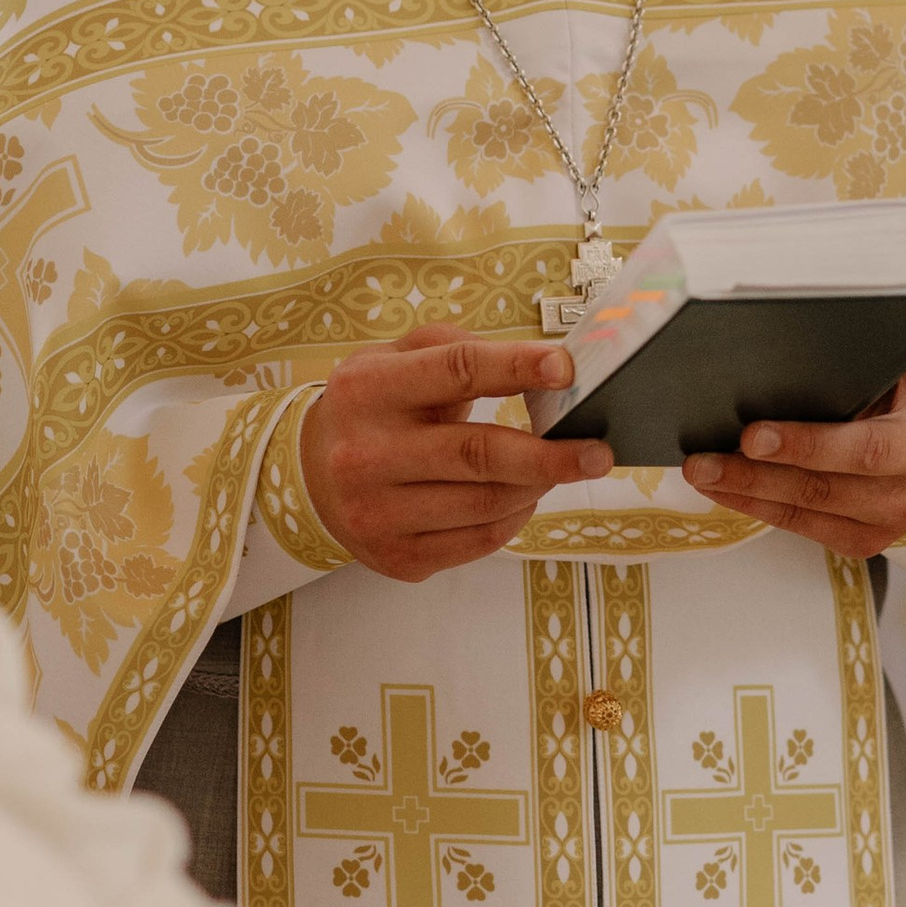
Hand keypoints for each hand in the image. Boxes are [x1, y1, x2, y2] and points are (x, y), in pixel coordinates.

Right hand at [298, 324, 611, 582]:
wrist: (309, 476)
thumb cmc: (372, 409)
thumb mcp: (394, 359)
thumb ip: (455, 349)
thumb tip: (539, 365)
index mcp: (367, 390)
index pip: (455, 372)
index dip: (516, 368)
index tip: (565, 368)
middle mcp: (366, 455)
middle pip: (477, 454)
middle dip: (549, 454)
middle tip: (596, 451)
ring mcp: (378, 514)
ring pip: (485, 504)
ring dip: (536, 486)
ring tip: (559, 469)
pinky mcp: (396, 557)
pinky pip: (478, 541)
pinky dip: (513, 518)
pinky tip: (522, 497)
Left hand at [681, 338, 905, 559]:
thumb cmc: (893, 359)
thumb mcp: (893, 327)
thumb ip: (859, 316)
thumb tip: (791, 286)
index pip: (870, 437)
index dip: (807, 444)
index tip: (751, 434)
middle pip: (839, 481)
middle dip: (763, 473)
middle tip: (706, 460)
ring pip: (818, 507)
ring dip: (751, 492)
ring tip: (701, 472)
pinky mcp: (878, 532)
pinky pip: (813, 529)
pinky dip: (762, 509)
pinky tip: (727, 489)